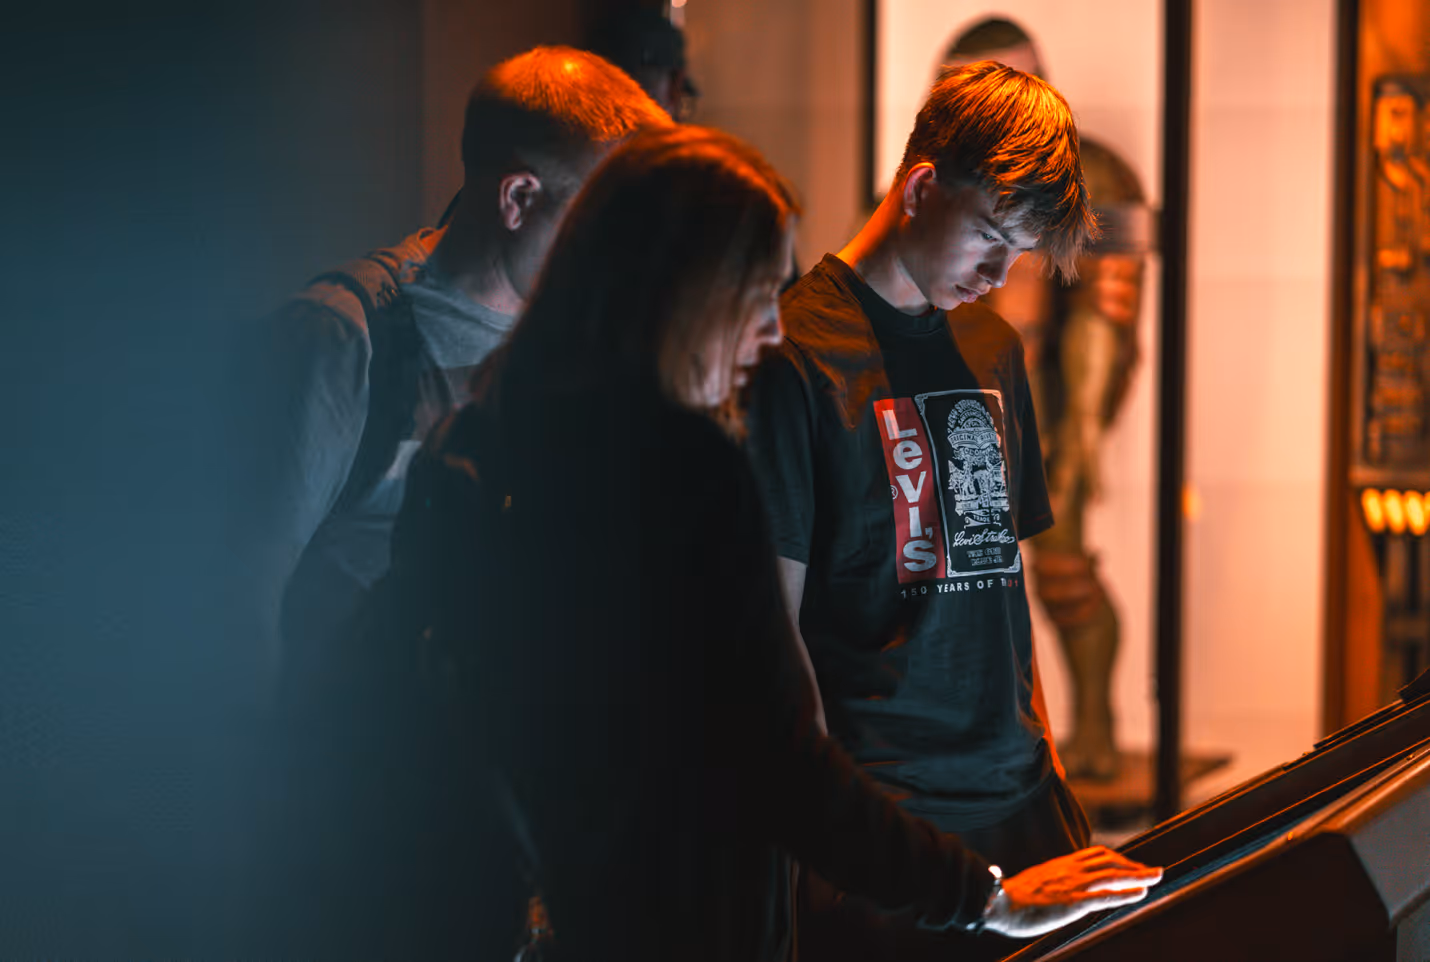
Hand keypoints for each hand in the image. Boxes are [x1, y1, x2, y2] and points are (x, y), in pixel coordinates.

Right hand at [982, 846, 1161, 938]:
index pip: (1096, 855)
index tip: (1131, 864)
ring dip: (1138, 875)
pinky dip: (1126, 893)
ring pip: (1113, 875)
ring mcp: (1073, 885)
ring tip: (1157, 876)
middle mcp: (1070, 871)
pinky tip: (1141, 893)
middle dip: (1133, 865)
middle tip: (1152, 871)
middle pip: (1109, 861)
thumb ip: (1050, 882)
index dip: (1118, 858)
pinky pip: (1106, 896)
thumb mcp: (1034, 883)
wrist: (997, 902)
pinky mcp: (1073, 902)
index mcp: (1061, 866)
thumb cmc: (1009, 897)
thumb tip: (1057, 889)